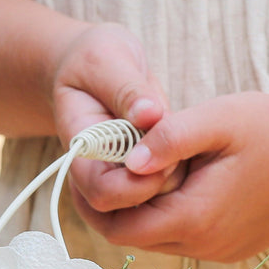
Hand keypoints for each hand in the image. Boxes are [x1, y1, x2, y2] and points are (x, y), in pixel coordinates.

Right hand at [50, 24, 184, 211]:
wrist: (96, 64)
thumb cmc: (95, 58)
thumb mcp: (107, 59)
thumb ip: (127, 88)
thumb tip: (150, 116)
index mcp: (82, 149)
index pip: (102, 191)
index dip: (136, 182)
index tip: (159, 144)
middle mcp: (99, 171)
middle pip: (129, 210)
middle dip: (161, 181)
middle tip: (177, 142)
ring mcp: (122, 175)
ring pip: (154, 202)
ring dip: (175, 174)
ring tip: (180, 132)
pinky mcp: (145, 170)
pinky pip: (169, 185)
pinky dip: (182, 165)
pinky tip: (186, 140)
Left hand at [72, 91, 268, 262]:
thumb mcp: (217, 118)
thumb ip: (167, 137)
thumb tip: (126, 160)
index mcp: (195, 219)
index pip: (118, 228)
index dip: (91, 202)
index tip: (82, 168)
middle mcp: (205, 247)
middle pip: (133, 238)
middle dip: (110, 207)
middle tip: (99, 167)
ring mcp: (222, 252)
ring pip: (158, 240)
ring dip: (141, 209)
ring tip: (135, 168)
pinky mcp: (235, 249)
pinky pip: (186, 238)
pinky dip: (169, 215)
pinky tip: (175, 181)